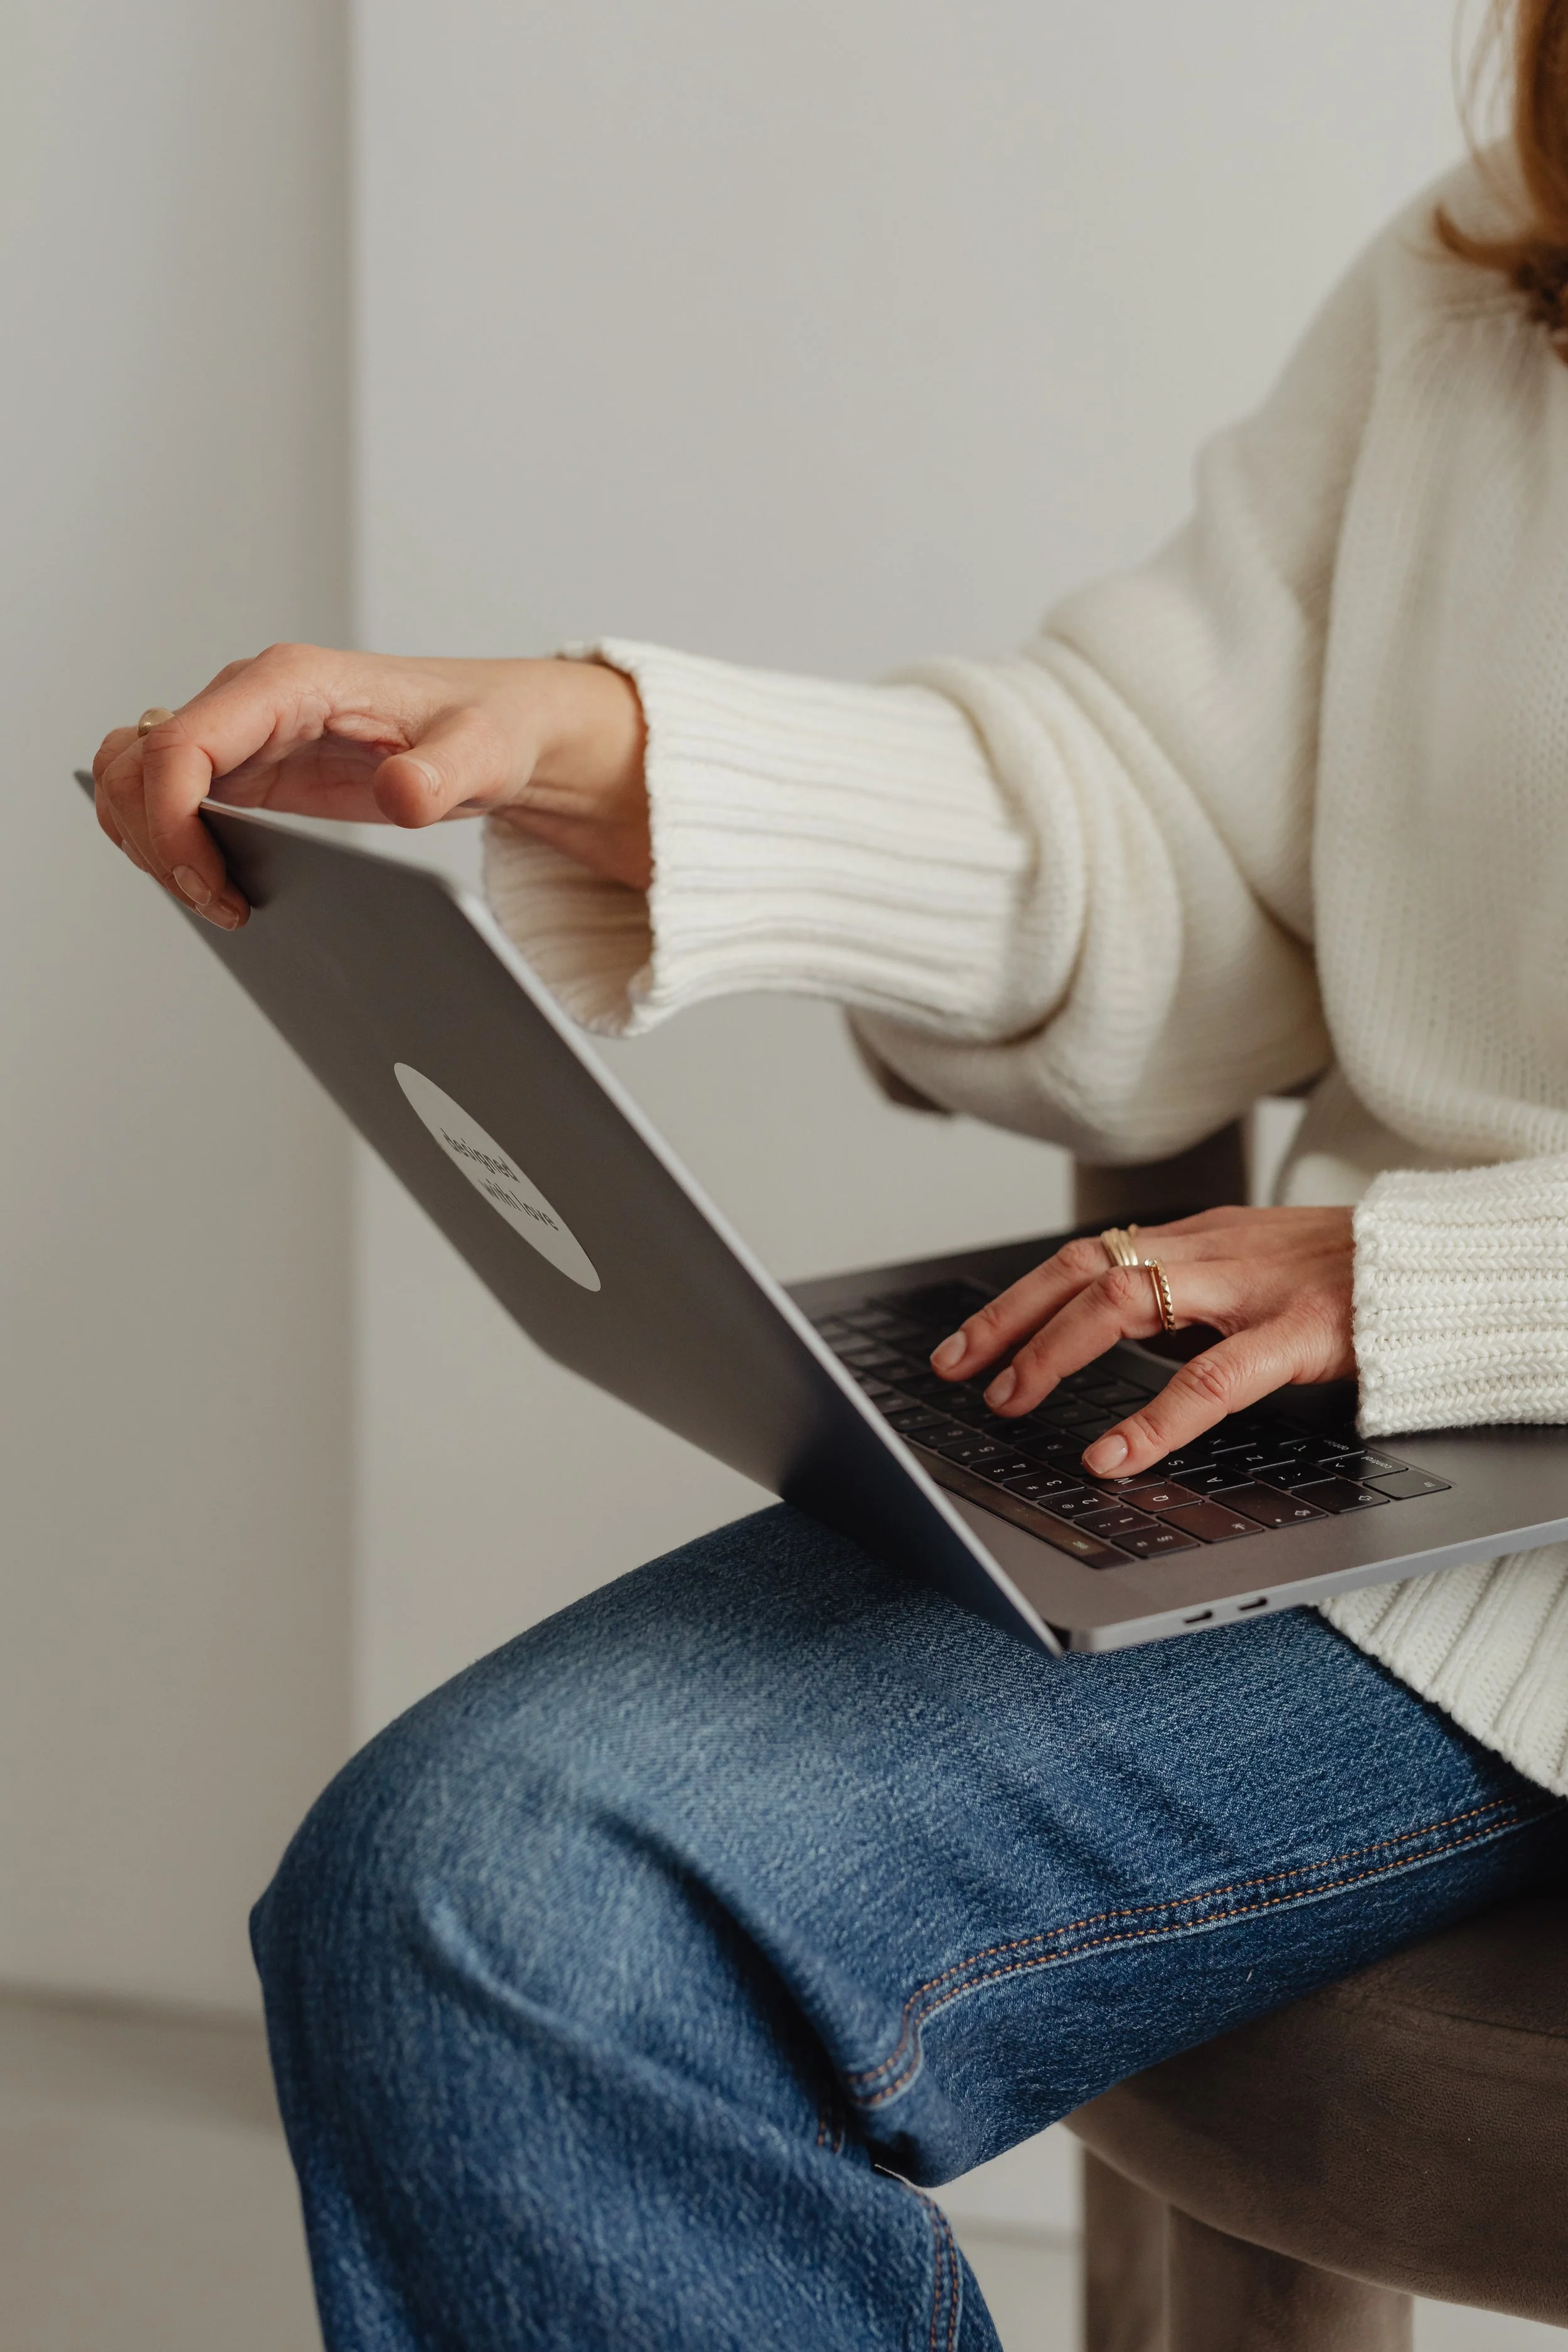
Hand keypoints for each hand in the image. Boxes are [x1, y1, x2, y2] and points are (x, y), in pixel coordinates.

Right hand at [91, 645, 648, 929]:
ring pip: (135, 776)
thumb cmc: (486, 729)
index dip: (171, 822)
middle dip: (154, 841)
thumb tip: (402, 792)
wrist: (497, 727)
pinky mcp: (247, 764)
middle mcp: (249, 697)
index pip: (178, 746)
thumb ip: (442, 773)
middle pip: (136, 762)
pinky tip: (218, 881)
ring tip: (219, 898)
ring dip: (150, 842)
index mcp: (289, 682)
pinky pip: (166, 794)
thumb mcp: (480, 755)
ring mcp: (241, 730)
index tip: (212, 886)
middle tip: (220, 903)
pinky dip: (167, 839)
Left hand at [929, 1206, 1355, 1481]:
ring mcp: (1252, 1287)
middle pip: (1084, 1267)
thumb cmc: (1349, 1279)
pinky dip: (1153, 1419)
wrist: (1443, 1265)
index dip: (1016, 1300)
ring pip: (1125, 1299)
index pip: (1086, 1255)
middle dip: (1011, 1320)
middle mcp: (1212, 1250)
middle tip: (958, 1373)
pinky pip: (1213, 1377)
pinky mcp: (1298, 1332)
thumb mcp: (1254, 1275)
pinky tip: (1114, 1454)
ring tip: (1012, 1401)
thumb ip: (1189, 1301)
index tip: (963, 1346)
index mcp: (1198, 1238)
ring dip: (1055, 1352)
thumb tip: (1113, 1338)